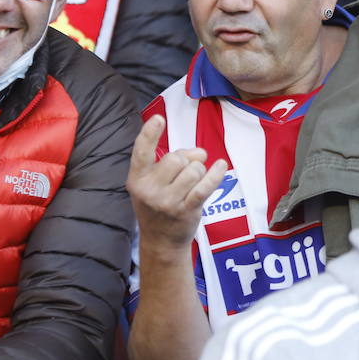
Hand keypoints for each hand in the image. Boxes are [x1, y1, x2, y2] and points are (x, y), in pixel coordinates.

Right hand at [127, 115, 227, 252]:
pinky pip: (206, 186)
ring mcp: (167, 202)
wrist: (161, 241)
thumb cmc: (157, 204)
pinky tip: (221, 166)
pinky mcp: (186, 210)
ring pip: (193, 170)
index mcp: (136, 179)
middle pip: (176, 158)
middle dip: (186, 160)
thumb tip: (200, 153)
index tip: (158, 118)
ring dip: (198, 171)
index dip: (149, 133)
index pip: (141, 151)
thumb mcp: (152, 182)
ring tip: (193, 182)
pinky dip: (216, 174)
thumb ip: (170, 161)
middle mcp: (149, 190)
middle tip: (186, 171)